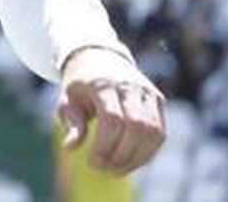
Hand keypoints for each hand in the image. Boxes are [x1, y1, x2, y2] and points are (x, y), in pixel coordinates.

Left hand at [58, 46, 166, 173]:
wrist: (100, 58)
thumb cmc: (80, 84)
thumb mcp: (67, 99)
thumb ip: (71, 122)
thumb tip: (70, 148)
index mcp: (104, 84)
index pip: (112, 120)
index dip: (105, 146)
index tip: (92, 162)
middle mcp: (130, 86)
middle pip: (136, 128)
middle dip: (121, 155)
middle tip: (104, 170)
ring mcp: (147, 92)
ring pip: (153, 133)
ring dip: (137, 158)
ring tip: (117, 170)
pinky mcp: (158, 100)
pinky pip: (160, 133)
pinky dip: (148, 152)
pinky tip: (131, 161)